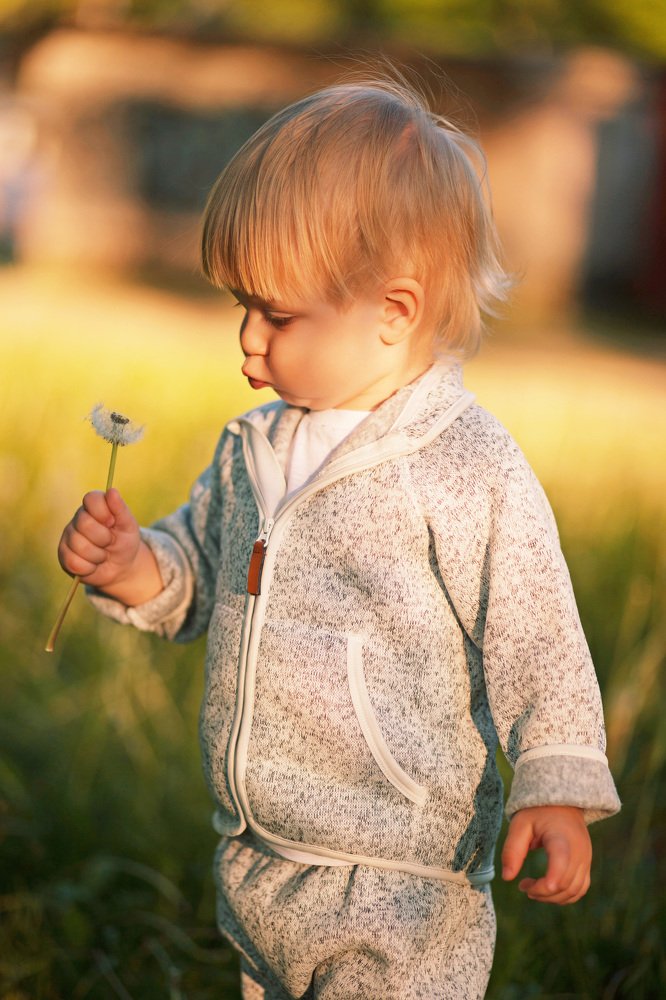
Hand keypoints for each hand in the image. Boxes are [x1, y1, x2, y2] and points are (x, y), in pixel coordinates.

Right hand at [58, 488, 161, 603]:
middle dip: (104, 538)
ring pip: (79, 546)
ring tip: (103, 555)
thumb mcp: (128, 526)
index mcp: (94, 507)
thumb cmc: (124, 542)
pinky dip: (90, 567)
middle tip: (109, 542)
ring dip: (98, 555)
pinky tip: (94, 564)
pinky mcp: (64, 556)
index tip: (112, 522)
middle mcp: (78, 519)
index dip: (103, 512)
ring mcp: (68, 537)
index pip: (91, 499)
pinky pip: (74, 562)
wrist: (120, 567)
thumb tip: (112, 491)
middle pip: (85, 524)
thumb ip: (120, 509)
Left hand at [501, 805, 591, 904]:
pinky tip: (548, 889)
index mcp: (562, 841)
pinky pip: (581, 888)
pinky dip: (565, 895)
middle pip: (565, 887)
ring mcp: (586, 859)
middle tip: (523, 886)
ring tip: (533, 890)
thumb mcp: (520, 825)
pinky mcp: (587, 863)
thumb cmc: (538, 812)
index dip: (542, 888)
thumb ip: (512, 850)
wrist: (561, 801)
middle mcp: (579, 853)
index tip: (522, 884)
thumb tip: (507, 878)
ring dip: (553, 898)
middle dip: (542, 894)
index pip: (559, 874)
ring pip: (575, 891)